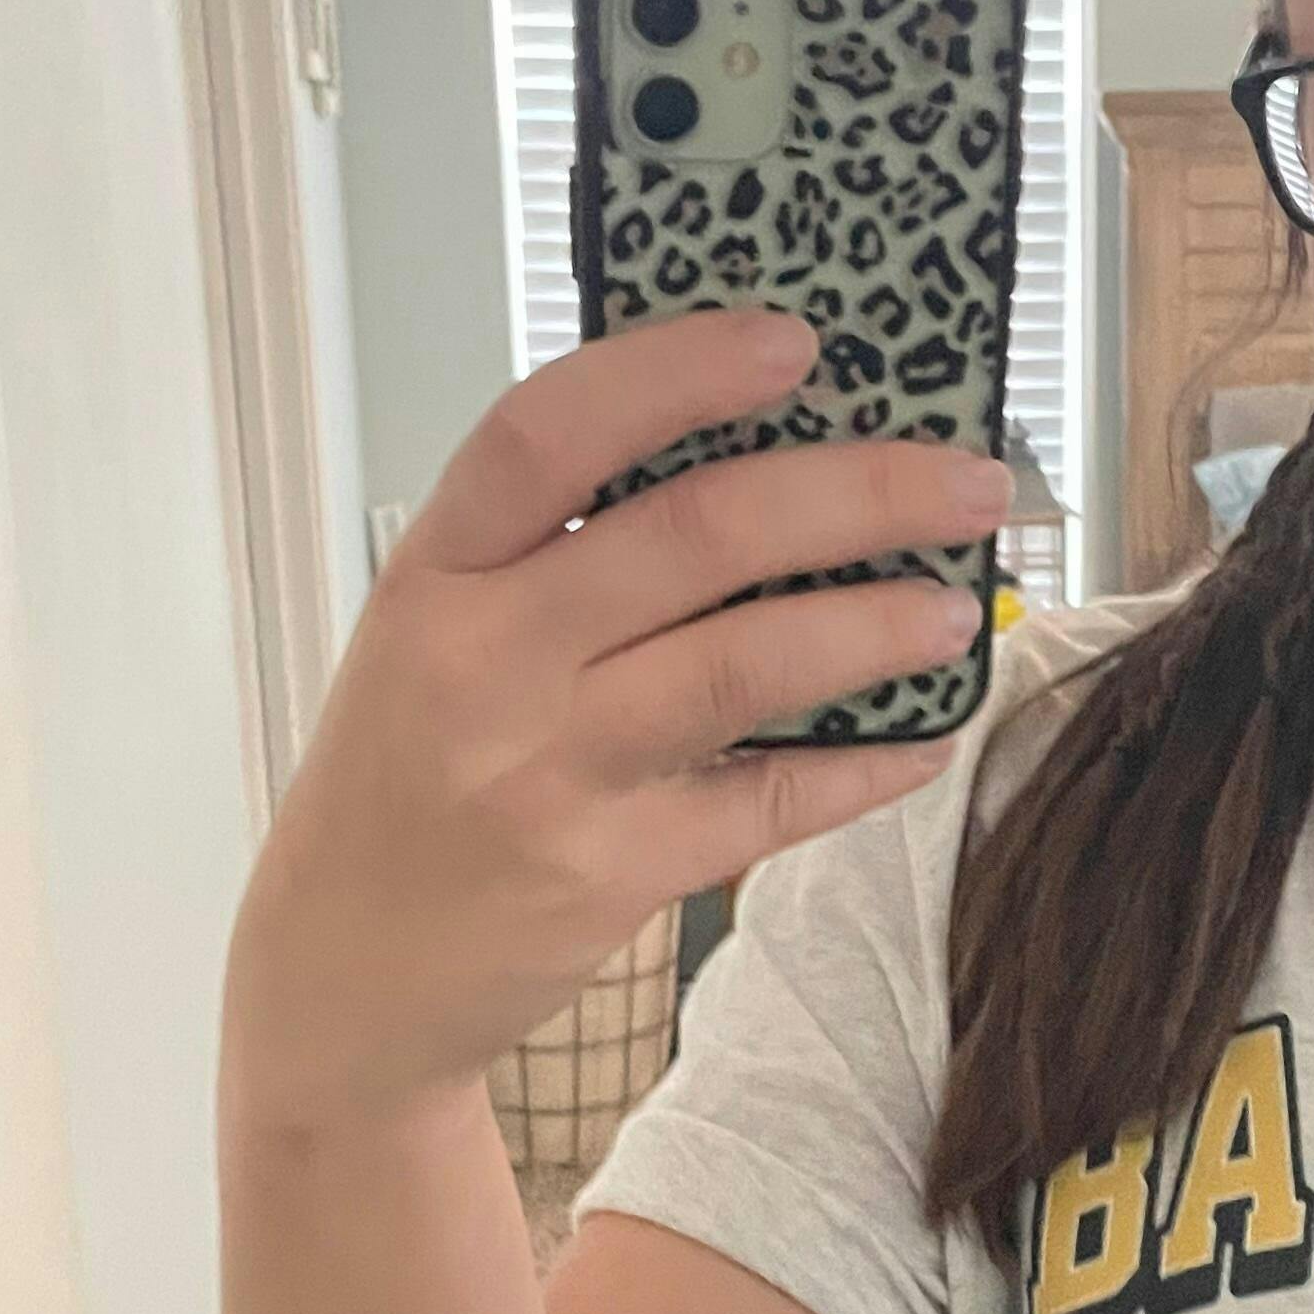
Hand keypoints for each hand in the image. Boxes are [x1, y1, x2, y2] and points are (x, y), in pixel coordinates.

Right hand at [220, 301, 1012, 1133]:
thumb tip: (752, 459)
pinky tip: (924, 739)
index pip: (545, 430)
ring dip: (876, 627)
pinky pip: (767, 802)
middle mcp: (486, 662)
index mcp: (434, 574)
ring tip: (960, 606)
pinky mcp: (609, 875)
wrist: (343, 974)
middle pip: (693, 535)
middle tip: (971, 482)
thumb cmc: (405, 777)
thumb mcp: (431, 638)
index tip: (792, 339)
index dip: (674, 370)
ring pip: (746, 664)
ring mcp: (549, 774)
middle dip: (858, 493)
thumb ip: (551, 556)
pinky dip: (862, 767)